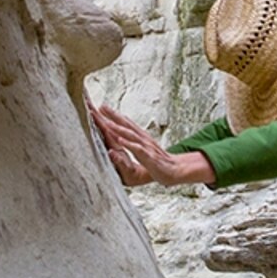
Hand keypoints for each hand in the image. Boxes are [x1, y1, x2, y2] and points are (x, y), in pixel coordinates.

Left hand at [90, 102, 214, 187]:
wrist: (176, 170)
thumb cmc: (159, 162)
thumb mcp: (144, 149)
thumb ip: (134, 142)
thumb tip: (123, 137)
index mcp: (140, 137)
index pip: (125, 124)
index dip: (113, 116)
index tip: (100, 108)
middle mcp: (142, 139)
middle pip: (126, 125)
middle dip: (112, 116)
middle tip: (99, 107)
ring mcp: (146, 147)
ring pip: (130, 135)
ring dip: (118, 128)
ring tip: (106, 122)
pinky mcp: (149, 157)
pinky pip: (137, 149)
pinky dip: (128, 144)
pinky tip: (120, 140)